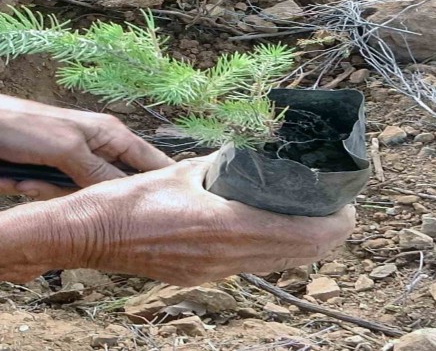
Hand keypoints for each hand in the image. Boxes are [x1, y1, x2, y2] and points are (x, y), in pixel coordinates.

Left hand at [0, 89, 173, 198]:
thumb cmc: (18, 126)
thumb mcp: (66, 151)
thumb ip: (100, 174)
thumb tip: (130, 196)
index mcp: (109, 135)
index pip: (150, 163)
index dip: (156, 186)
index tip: (158, 213)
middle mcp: (94, 148)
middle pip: (109, 188)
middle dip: (82, 197)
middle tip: (54, 190)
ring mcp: (67, 162)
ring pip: (75, 196)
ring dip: (43, 193)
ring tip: (20, 180)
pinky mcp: (42, 172)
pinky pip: (46, 194)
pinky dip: (24, 190)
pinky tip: (2, 180)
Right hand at [0, 154, 355, 285]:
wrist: (88, 236)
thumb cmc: (128, 201)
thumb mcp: (180, 171)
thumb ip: (220, 167)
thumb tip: (246, 160)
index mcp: (226, 227)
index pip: (303, 234)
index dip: (335, 222)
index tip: (347, 204)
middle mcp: (226, 258)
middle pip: (299, 254)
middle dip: (326, 235)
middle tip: (337, 210)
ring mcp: (213, 273)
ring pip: (277, 264)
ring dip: (301, 245)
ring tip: (311, 220)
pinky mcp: (200, 276)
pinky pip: (251, 267)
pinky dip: (272, 251)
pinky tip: (268, 232)